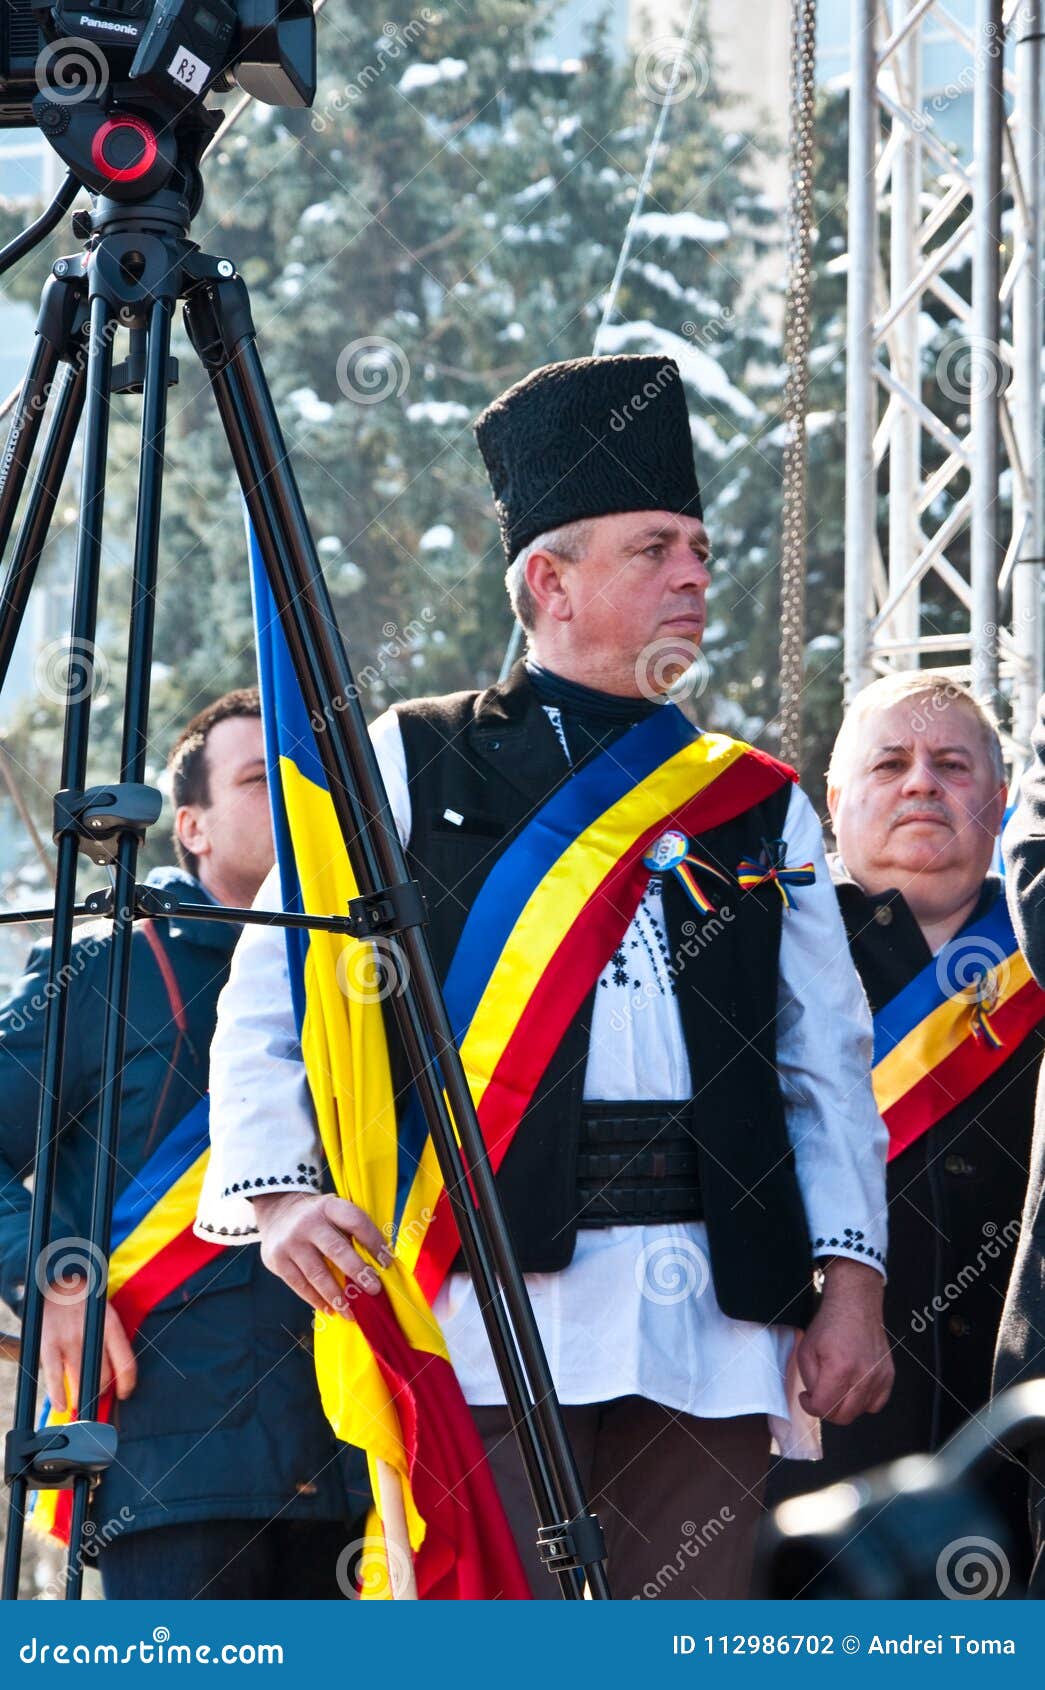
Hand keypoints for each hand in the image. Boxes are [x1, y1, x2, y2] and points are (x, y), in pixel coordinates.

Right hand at [40, 1287, 136, 1414]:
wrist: (57, 1280)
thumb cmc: (86, 1302)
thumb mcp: (106, 1313)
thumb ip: (112, 1339)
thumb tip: (118, 1370)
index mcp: (110, 1325)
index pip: (126, 1363)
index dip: (127, 1384)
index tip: (125, 1393)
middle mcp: (91, 1334)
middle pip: (103, 1376)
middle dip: (103, 1389)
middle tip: (99, 1390)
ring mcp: (69, 1340)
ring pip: (81, 1381)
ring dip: (83, 1395)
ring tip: (82, 1398)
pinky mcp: (49, 1344)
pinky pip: (54, 1377)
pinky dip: (58, 1396)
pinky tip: (62, 1405)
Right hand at [251, 1191, 391, 1317]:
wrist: (276, 1214)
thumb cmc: (316, 1219)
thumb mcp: (333, 1212)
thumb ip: (351, 1231)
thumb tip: (379, 1263)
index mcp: (329, 1206)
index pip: (355, 1221)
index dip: (373, 1240)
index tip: (387, 1261)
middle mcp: (308, 1222)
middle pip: (337, 1249)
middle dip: (358, 1271)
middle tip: (374, 1289)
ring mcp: (291, 1242)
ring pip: (317, 1274)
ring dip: (337, 1296)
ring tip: (352, 1313)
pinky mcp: (277, 1260)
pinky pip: (300, 1285)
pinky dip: (317, 1300)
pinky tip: (330, 1310)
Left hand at [795, 1258, 893, 1425]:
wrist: (855, 1305)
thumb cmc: (829, 1324)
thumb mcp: (806, 1350)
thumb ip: (809, 1380)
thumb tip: (815, 1399)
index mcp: (840, 1369)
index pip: (824, 1408)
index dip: (810, 1406)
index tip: (806, 1398)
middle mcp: (863, 1376)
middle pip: (843, 1417)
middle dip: (826, 1410)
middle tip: (820, 1396)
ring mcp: (879, 1377)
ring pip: (859, 1412)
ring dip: (844, 1406)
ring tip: (837, 1387)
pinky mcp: (888, 1376)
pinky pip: (876, 1404)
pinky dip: (864, 1402)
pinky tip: (854, 1387)